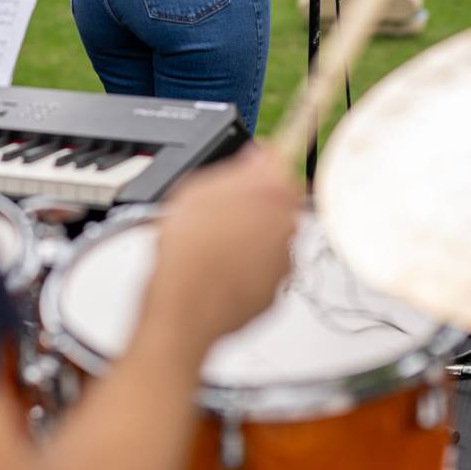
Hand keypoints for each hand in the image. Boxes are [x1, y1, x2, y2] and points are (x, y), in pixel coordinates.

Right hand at [147, 144, 299, 347]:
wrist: (183, 310)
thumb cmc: (186, 253)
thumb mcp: (196, 190)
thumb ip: (236, 170)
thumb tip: (256, 159)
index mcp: (271, 193)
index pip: (284, 162)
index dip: (266, 163)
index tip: (257, 163)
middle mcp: (287, 226)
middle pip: (279, 203)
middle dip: (255, 204)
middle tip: (220, 211)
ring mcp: (284, 262)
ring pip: (270, 239)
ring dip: (249, 238)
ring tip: (212, 246)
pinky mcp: (275, 293)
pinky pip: (263, 271)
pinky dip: (246, 269)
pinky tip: (217, 269)